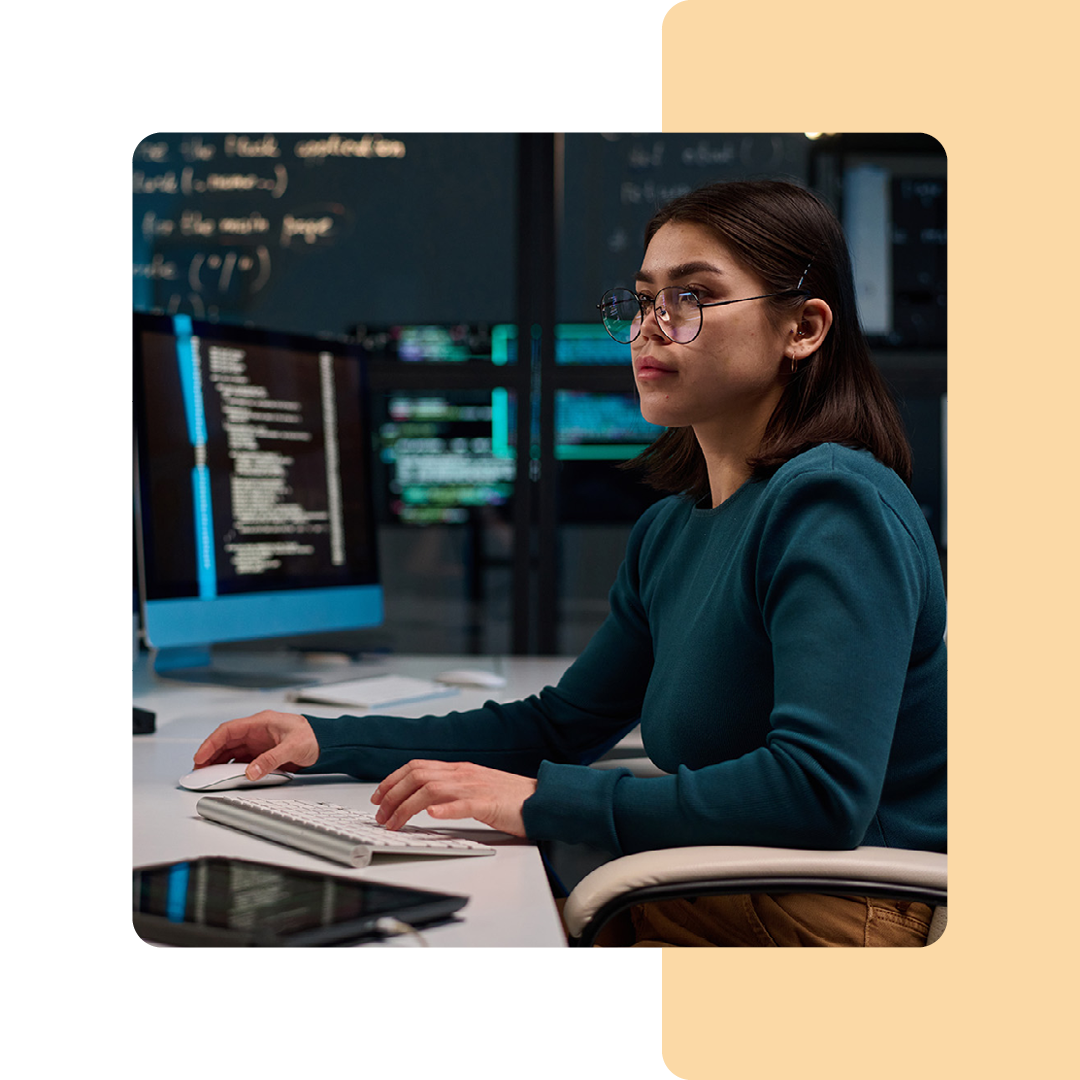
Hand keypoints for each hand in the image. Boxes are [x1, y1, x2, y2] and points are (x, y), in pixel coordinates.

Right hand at [192, 710, 319, 780]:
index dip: (211, 743)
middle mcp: (258, 731)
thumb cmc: (314, 737)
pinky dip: (232, 767)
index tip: (200, 757)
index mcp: (262, 722)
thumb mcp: (293, 748)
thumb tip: (251, 772)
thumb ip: (271, 759)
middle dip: (210, 755)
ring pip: (232, 751)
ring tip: (208, 775)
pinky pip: (242, 759)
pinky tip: (226, 776)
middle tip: (198, 771)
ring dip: (219, 762)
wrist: (327, 743)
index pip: (229, 730)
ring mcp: (259, 742)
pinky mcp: (263, 753)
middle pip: (227, 741)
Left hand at [371, 760, 536, 837]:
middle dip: (392, 795)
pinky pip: (464, 804)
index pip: (416, 767)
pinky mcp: (489, 804)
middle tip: (380, 815)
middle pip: (418, 776)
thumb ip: (451, 789)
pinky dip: (445, 809)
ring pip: (432, 790)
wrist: (540, 798)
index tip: (378, 796)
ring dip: (407, 807)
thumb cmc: (509, 797)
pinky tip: (433, 816)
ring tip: (394, 823)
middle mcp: (463, 774)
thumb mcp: (473, 787)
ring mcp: (475, 787)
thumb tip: (423, 800)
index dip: (392, 780)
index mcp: (458, 770)